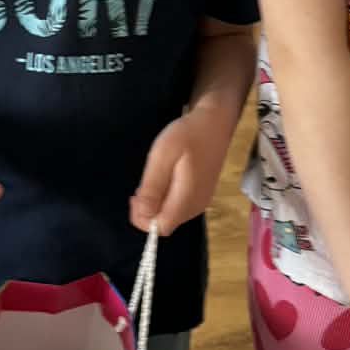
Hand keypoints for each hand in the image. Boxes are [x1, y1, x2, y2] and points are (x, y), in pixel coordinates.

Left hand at [131, 105, 233, 236]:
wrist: (215, 122)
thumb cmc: (188, 135)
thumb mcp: (163, 156)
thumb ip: (152, 187)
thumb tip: (142, 216)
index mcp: (187, 199)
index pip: (161, 228)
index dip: (143, 218)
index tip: (135, 197)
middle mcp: (196, 206)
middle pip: (166, 224)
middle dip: (147, 211)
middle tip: (140, 186)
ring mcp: (200, 201)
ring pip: (171, 215)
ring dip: (155, 204)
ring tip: (153, 178)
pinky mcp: (201, 194)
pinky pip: (178, 206)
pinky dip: (165, 198)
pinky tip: (164, 179)